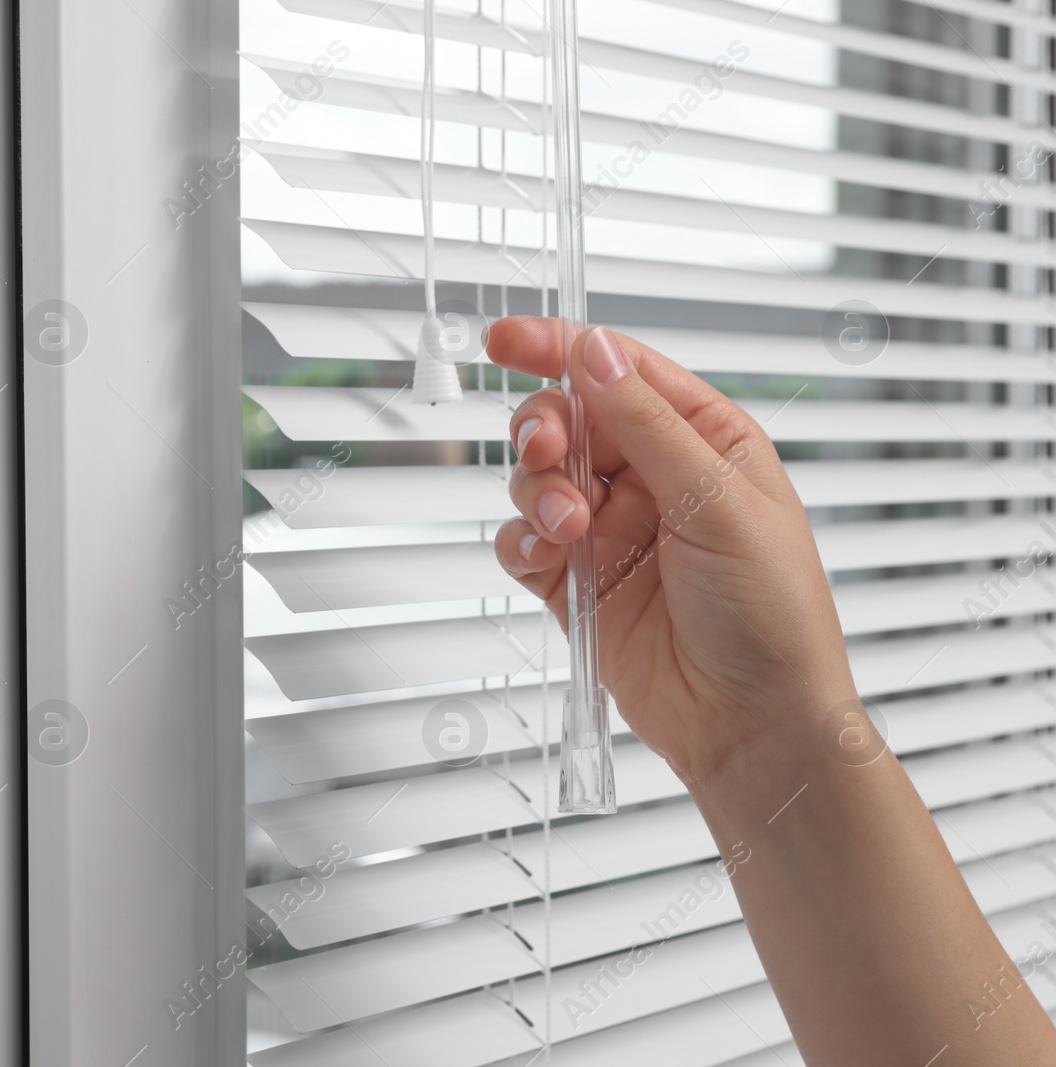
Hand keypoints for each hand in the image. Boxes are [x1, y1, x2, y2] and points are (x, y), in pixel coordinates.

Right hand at [487, 318, 857, 785]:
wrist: (753, 724)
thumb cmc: (772, 613)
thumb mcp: (718, 500)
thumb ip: (647, 422)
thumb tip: (595, 350)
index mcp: (703, 440)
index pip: (620, 372)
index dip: (560, 347)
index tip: (506, 340)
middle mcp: (653, 478)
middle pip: (568, 419)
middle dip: (545, 428)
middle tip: (547, 452)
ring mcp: (611, 530)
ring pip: (539, 478)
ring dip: (538, 492)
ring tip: (568, 528)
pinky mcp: (577, 583)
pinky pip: (524, 542)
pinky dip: (523, 541)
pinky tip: (547, 556)